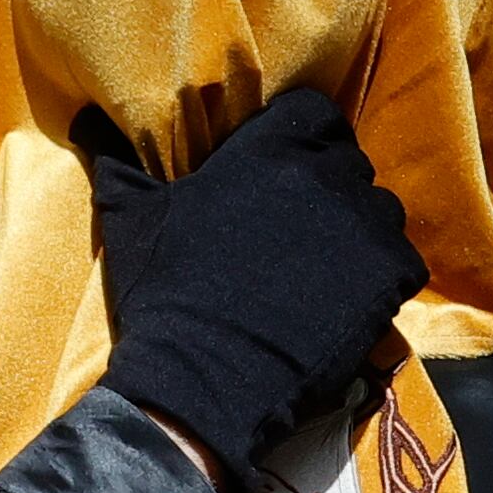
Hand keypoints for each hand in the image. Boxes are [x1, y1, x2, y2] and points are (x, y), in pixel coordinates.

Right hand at [83, 89, 425, 489]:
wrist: (204, 379)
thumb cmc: (166, 294)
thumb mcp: (129, 220)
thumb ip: (118, 161)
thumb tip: (87, 119)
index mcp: (269, 149)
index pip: (313, 113)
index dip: (302, 138)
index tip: (283, 171)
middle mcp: (324, 175)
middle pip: (348, 163)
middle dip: (329, 187)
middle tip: (299, 230)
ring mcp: (363, 226)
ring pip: (380, 210)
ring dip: (360, 230)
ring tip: (328, 268)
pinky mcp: (389, 276)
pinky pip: (405, 259)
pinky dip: (384, 275)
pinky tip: (352, 299)